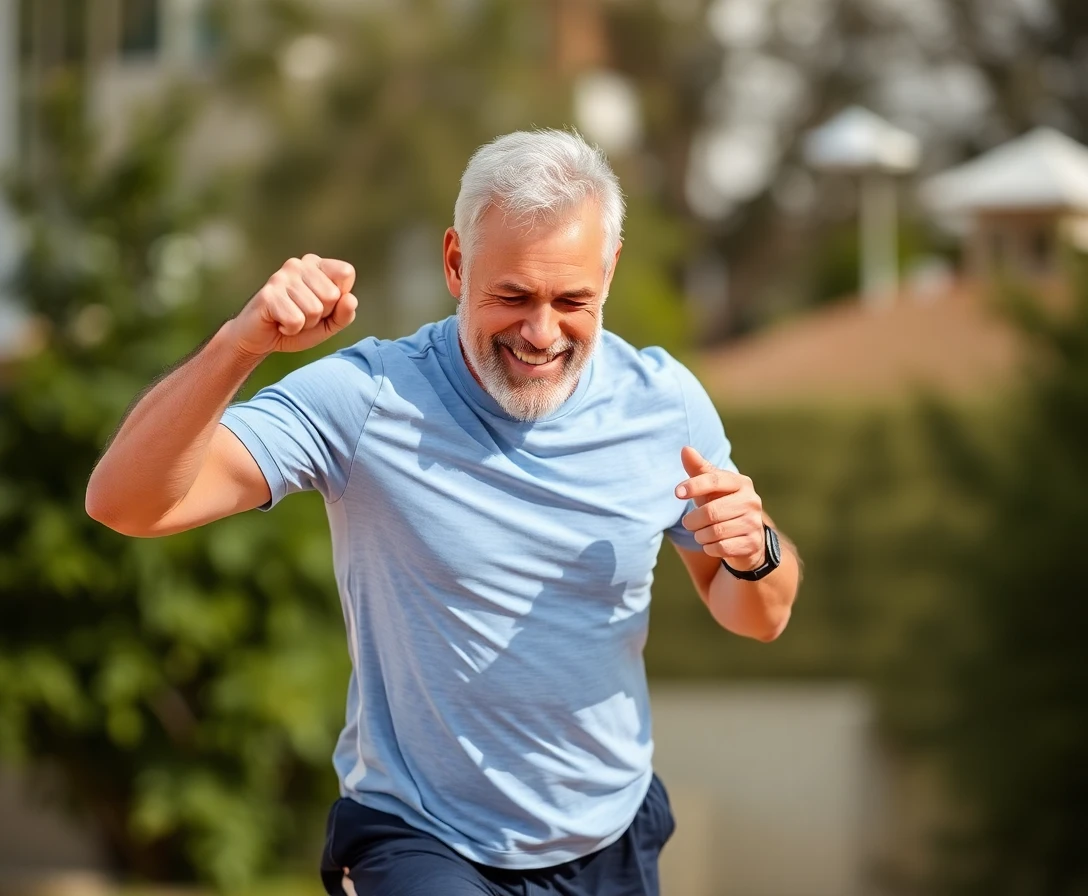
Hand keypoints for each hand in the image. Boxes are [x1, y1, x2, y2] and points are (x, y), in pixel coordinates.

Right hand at [227, 254, 357, 357]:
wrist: (261, 339)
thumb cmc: (297, 327)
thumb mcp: (328, 324)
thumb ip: (345, 314)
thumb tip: (350, 299)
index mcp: (315, 265)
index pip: (345, 272)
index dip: (340, 297)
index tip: (322, 305)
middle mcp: (298, 264)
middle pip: (332, 295)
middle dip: (321, 315)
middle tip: (302, 315)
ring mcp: (281, 277)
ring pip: (315, 310)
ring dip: (305, 324)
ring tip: (290, 318)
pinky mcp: (269, 294)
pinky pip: (296, 320)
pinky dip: (291, 329)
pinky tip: (279, 323)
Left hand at [675, 446, 765, 571]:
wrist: (746, 537)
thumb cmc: (722, 505)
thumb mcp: (710, 488)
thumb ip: (698, 469)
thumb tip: (685, 449)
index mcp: (742, 483)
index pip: (715, 480)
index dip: (693, 485)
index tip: (677, 493)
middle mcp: (751, 501)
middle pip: (711, 512)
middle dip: (693, 520)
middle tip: (688, 523)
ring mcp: (754, 523)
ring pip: (715, 532)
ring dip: (700, 535)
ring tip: (701, 533)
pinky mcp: (752, 543)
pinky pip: (721, 548)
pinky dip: (710, 548)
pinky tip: (712, 544)